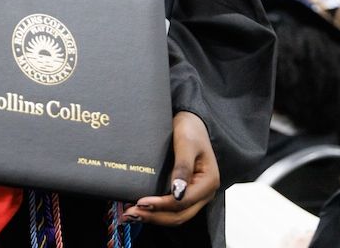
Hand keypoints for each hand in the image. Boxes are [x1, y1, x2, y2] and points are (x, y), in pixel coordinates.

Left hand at [121, 111, 219, 226]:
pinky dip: (158, 211)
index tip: (141, 202)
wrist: (190, 121)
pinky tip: (142, 209)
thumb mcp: (186, 144)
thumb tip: (177, 193)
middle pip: (180, 214)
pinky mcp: (185, 192)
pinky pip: (173, 207)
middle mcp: (204, 193)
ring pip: (176, 215)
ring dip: (155, 217)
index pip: (183, 202)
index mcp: (208, 182)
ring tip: (132, 214)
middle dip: (155, 216)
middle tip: (131, 213)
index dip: (162, 205)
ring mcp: (195, 194)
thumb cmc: (190, 129)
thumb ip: (183, 168)